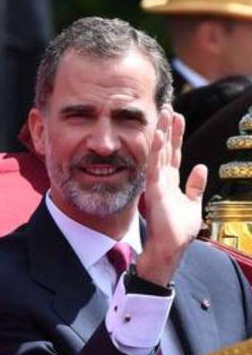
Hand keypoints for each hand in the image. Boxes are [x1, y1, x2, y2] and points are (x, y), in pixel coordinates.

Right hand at [136, 106, 207, 285]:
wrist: (169, 247)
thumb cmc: (177, 231)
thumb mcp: (192, 204)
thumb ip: (195, 186)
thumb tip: (201, 167)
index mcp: (171, 182)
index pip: (174, 154)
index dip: (176, 136)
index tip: (178, 118)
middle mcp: (162, 180)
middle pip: (166, 149)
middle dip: (168, 128)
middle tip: (168, 107)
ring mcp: (157, 184)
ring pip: (159, 153)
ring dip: (161, 133)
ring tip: (163, 114)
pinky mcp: (154, 191)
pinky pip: (155, 166)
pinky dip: (156, 151)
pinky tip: (158, 136)